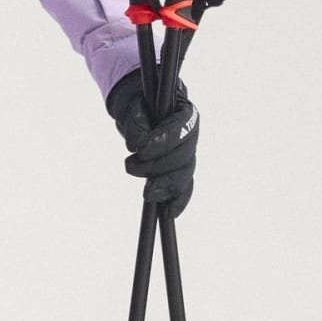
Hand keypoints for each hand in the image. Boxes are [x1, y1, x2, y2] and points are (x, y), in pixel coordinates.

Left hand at [106, 71, 198, 215]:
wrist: (146, 114)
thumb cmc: (143, 108)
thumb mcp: (136, 108)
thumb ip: (137, 122)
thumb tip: (137, 144)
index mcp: (186, 113)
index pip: (180, 128)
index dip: (162, 140)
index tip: (140, 149)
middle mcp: (192, 136)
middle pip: (183, 156)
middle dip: (157, 166)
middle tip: (130, 167)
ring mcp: (189, 155)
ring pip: (184, 174)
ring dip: (165, 186)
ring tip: (146, 193)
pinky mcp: (182, 171)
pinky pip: (186, 189)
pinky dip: (179, 201)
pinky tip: (170, 212)